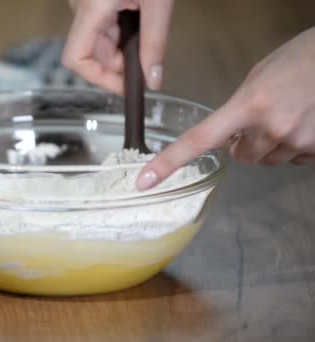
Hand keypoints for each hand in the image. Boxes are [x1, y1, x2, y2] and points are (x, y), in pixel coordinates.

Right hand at [62, 0, 173, 93]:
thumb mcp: (158, 3)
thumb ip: (154, 43)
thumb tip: (152, 80)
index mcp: (90, 9)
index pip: (76, 59)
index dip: (100, 78)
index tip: (126, 85)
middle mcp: (80, 6)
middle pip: (92, 53)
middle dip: (122, 60)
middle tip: (149, 53)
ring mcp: (86, 2)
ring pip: (100, 40)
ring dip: (125, 44)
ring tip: (149, 23)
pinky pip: (103, 24)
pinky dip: (123, 30)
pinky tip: (141, 15)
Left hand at [136, 27, 314, 190]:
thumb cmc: (300, 59)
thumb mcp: (257, 78)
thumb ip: (236, 110)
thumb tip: (226, 138)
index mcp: (248, 105)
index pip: (199, 140)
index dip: (169, 163)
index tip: (145, 180)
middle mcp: (270, 128)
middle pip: (240, 156)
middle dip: (243, 143)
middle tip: (260, 119)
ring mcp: (296, 141)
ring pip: (266, 161)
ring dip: (269, 146)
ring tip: (287, 115)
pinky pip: (293, 160)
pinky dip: (293, 147)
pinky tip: (303, 123)